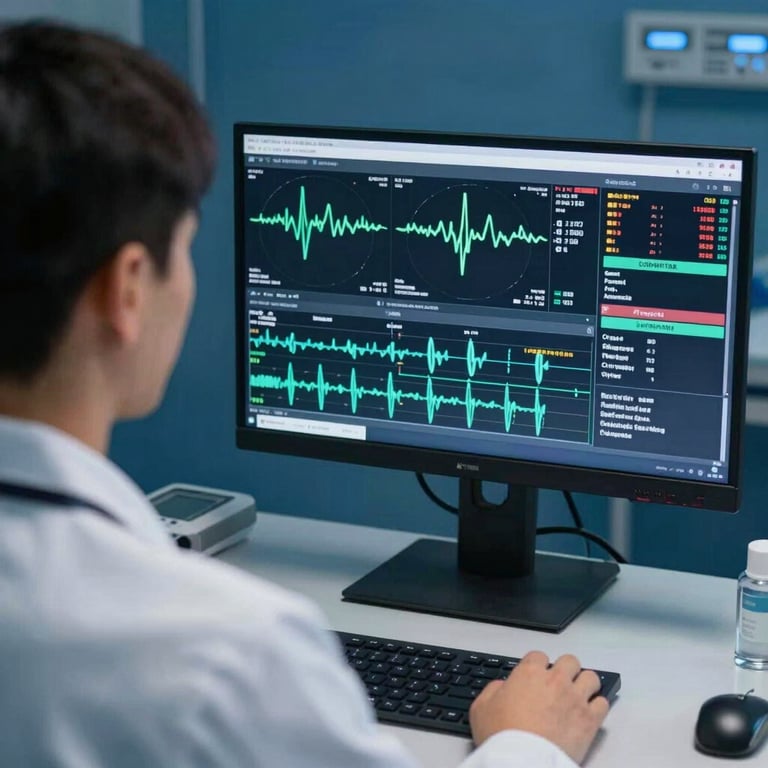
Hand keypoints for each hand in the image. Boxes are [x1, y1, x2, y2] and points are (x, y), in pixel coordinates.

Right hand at [469, 650, 608, 764]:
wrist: (521, 762)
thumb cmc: (502, 737)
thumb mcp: (481, 708)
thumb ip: (493, 690)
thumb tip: (501, 687)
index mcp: (529, 673)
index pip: (539, 656)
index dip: (537, 666)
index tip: (536, 676)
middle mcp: (555, 680)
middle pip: (570, 661)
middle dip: (566, 670)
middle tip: (560, 683)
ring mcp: (575, 699)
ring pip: (591, 677)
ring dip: (585, 684)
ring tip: (579, 694)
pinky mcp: (590, 720)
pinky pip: (603, 703)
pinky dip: (597, 706)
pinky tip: (589, 713)